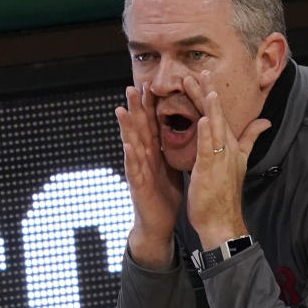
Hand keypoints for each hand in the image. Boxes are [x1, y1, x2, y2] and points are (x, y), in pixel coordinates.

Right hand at [116, 85, 182, 268]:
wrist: (159, 221)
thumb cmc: (165, 193)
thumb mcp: (173, 165)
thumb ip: (174, 148)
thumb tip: (186, 130)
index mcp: (154, 152)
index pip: (152, 124)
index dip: (151, 105)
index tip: (150, 85)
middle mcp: (143, 158)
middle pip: (139, 129)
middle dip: (135, 109)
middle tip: (132, 86)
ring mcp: (138, 171)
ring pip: (131, 145)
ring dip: (126, 128)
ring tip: (121, 109)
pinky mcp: (138, 186)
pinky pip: (134, 170)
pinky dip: (130, 157)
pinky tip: (127, 145)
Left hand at [184, 72, 269, 249]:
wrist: (222, 220)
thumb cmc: (224, 193)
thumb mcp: (239, 161)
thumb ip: (250, 138)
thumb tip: (266, 122)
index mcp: (230, 144)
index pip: (219, 114)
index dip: (210, 94)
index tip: (203, 74)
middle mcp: (227, 148)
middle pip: (217, 113)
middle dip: (207, 91)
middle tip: (199, 69)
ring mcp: (221, 158)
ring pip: (214, 125)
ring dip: (207, 104)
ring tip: (200, 84)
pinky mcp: (213, 170)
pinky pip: (210, 148)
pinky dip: (208, 133)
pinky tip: (204, 119)